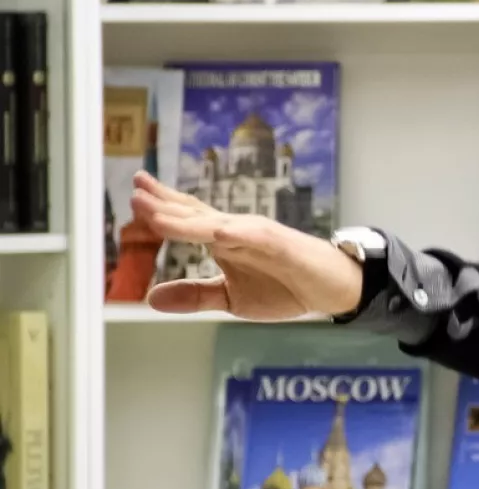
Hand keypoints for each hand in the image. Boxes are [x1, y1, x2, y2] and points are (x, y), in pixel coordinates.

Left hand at [129, 170, 362, 319]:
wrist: (332, 288)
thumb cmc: (286, 286)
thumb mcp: (231, 298)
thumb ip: (195, 295)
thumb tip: (152, 298)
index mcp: (226, 239)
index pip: (189, 216)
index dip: (161, 204)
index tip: (135, 192)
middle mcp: (238, 230)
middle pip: (196, 213)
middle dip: (164, 204)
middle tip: (136, 189)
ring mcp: (259, 235)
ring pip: (218, 224)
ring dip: (188, 219)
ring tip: (158, 214)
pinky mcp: (281, 245)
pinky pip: (256, 237)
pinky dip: (236, 234)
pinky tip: (216, 233)